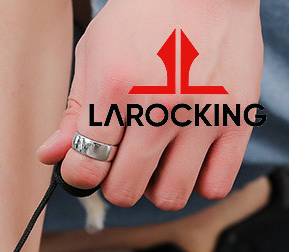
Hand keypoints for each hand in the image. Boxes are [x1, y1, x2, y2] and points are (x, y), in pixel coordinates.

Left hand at [37, 0, 262, 209]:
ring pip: (169, 197)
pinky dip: (199, 183)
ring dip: (156, 188)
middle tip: (122, 160)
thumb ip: (72, 113)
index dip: (79, 175)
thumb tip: (49, 158)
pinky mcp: (239, 118)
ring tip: (157, 160)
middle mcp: (161, 106)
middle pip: (124, 192)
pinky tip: (190, 161)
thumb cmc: (143, 15)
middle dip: (115, 183)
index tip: (85, 163)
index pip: (85, 170)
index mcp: (116, 89)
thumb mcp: (94, 54)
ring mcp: (203, 115)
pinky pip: (216, 185)